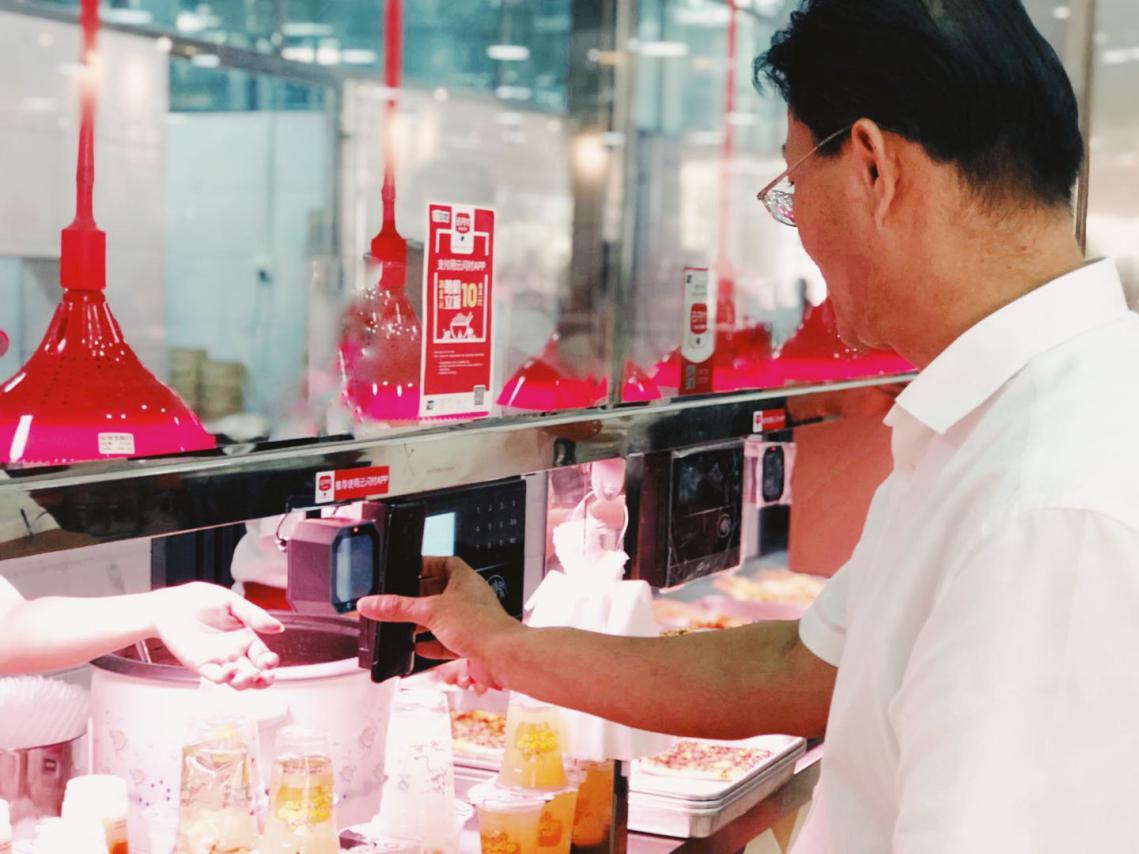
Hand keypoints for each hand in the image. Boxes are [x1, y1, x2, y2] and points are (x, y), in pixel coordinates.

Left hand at [151, 583, 283, 689]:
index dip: (270, 662)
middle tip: (265, 676)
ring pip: (237, 680)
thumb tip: (278, 627)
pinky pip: (215, 676)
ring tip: (248, 675)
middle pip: (254, 673)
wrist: (172, 604)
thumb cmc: (202, 600)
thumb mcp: (233, 603)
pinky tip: (229, 672)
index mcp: (246, 638)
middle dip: (263, 679)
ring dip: (245, 682)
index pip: (263, 656)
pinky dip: (224, 678)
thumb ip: (254, 615)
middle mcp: (234, 653)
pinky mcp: (200, 664)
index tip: (270, 661)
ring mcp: (218, 661)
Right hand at [357, 557, 522, 692]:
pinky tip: (417, 647)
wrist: (502, 656)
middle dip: (417, 599)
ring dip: (422, 623)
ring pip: (441, 618)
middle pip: (438, 592)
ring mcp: (470, 620)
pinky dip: (430, 644)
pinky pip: (445, 640)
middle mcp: (468, 597)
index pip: (442, 563)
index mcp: (464, 579)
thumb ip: (398, 608)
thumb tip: (372, 603)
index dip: (423, 565)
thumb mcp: (430, 611)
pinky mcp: (469, 643)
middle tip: (397, 602)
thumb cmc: (481, 624)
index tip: (405, 570)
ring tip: (402, 625)